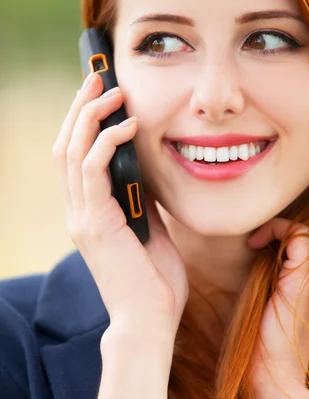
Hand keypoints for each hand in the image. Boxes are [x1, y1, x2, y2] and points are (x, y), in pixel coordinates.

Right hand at [52, 73, 188, 353]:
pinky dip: (105, 141)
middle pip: (65, 145)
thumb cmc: (153, 278)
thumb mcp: (150, 226)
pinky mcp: (95, 224)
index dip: (82, 122)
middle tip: (98, 77)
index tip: (100, 94)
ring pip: (71, 151)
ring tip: (111, 89)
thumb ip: (142, 198)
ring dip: (89, 116)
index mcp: (89, 211)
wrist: (149, 321)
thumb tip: (149, 166)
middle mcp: (77, 211)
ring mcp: (82, 217)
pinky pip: (92, 170)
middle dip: (80, 107)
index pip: (75, 156)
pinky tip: (126, 125)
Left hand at [246, 208, 308, 398]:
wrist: (273, 377)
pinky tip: (256, 242)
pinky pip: (298, 231)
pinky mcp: (303, 278)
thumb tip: (268, 264)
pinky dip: (276, 227)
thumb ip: (286, 287)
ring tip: (267, 236)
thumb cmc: (267, 347)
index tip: (284, 235)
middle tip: (278, 231)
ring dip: (292, 221)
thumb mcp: (282, 310)